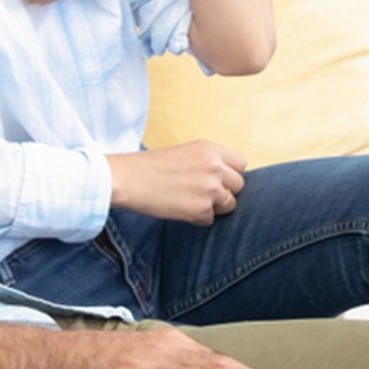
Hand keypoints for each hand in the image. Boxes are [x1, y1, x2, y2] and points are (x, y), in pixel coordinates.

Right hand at [106, 141, 245, 224]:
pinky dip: (197, 218)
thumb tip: (227, 179)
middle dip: (225, 192)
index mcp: (209, 148)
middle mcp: (214, 166)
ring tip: (190, 201)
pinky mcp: (202, 209)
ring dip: (214, 207)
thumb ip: (208, 161)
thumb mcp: (185, 152)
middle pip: (239, 185)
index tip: (218, 179)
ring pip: (230, 204)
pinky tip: (180, 209)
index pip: (240, 163)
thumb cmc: (150, 166)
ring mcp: (210, 188)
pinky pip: (210, 219)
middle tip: (203, 194)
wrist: (128, 179)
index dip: (230, 174)